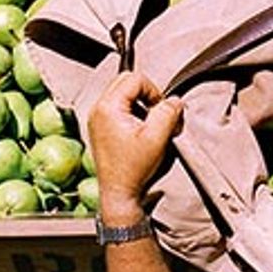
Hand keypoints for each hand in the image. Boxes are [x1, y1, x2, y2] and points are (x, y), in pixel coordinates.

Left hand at [88, 72, 183, 225]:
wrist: (119, 193)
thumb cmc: (131, 170)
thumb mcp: (157, 137)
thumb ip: (168, 113)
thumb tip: (174, 101)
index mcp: (108, 108)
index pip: (135, 79)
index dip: (154, 91)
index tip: (160, 108)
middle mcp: (99, 110)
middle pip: (126, 82)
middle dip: (146, 95)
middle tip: (156, 114)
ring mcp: (98, 119)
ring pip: (123, 94)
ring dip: (140, 105)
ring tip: (148, 126)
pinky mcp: (101, 128)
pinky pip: (119, 108)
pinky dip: (133, 114)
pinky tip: (140, 132)